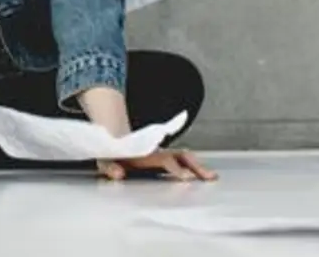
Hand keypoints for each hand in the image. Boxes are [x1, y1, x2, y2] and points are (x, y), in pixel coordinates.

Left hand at [97, 149, 217, 181]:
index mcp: (146, 154)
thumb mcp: (106, 160)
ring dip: (199, 166)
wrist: (115, 139)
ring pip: (185, 157)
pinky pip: (184, 160)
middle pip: (181, 155)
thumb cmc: (113, 154)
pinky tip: (205, 175)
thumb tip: (118, 175)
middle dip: (195, 166)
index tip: (186, 178)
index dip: (175, 168)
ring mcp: (163, 154)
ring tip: (212, 177)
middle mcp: (158, 152)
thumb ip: (111, 167)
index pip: (165, 160)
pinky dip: (195, 166)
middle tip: (208, 177)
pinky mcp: (166, 158)